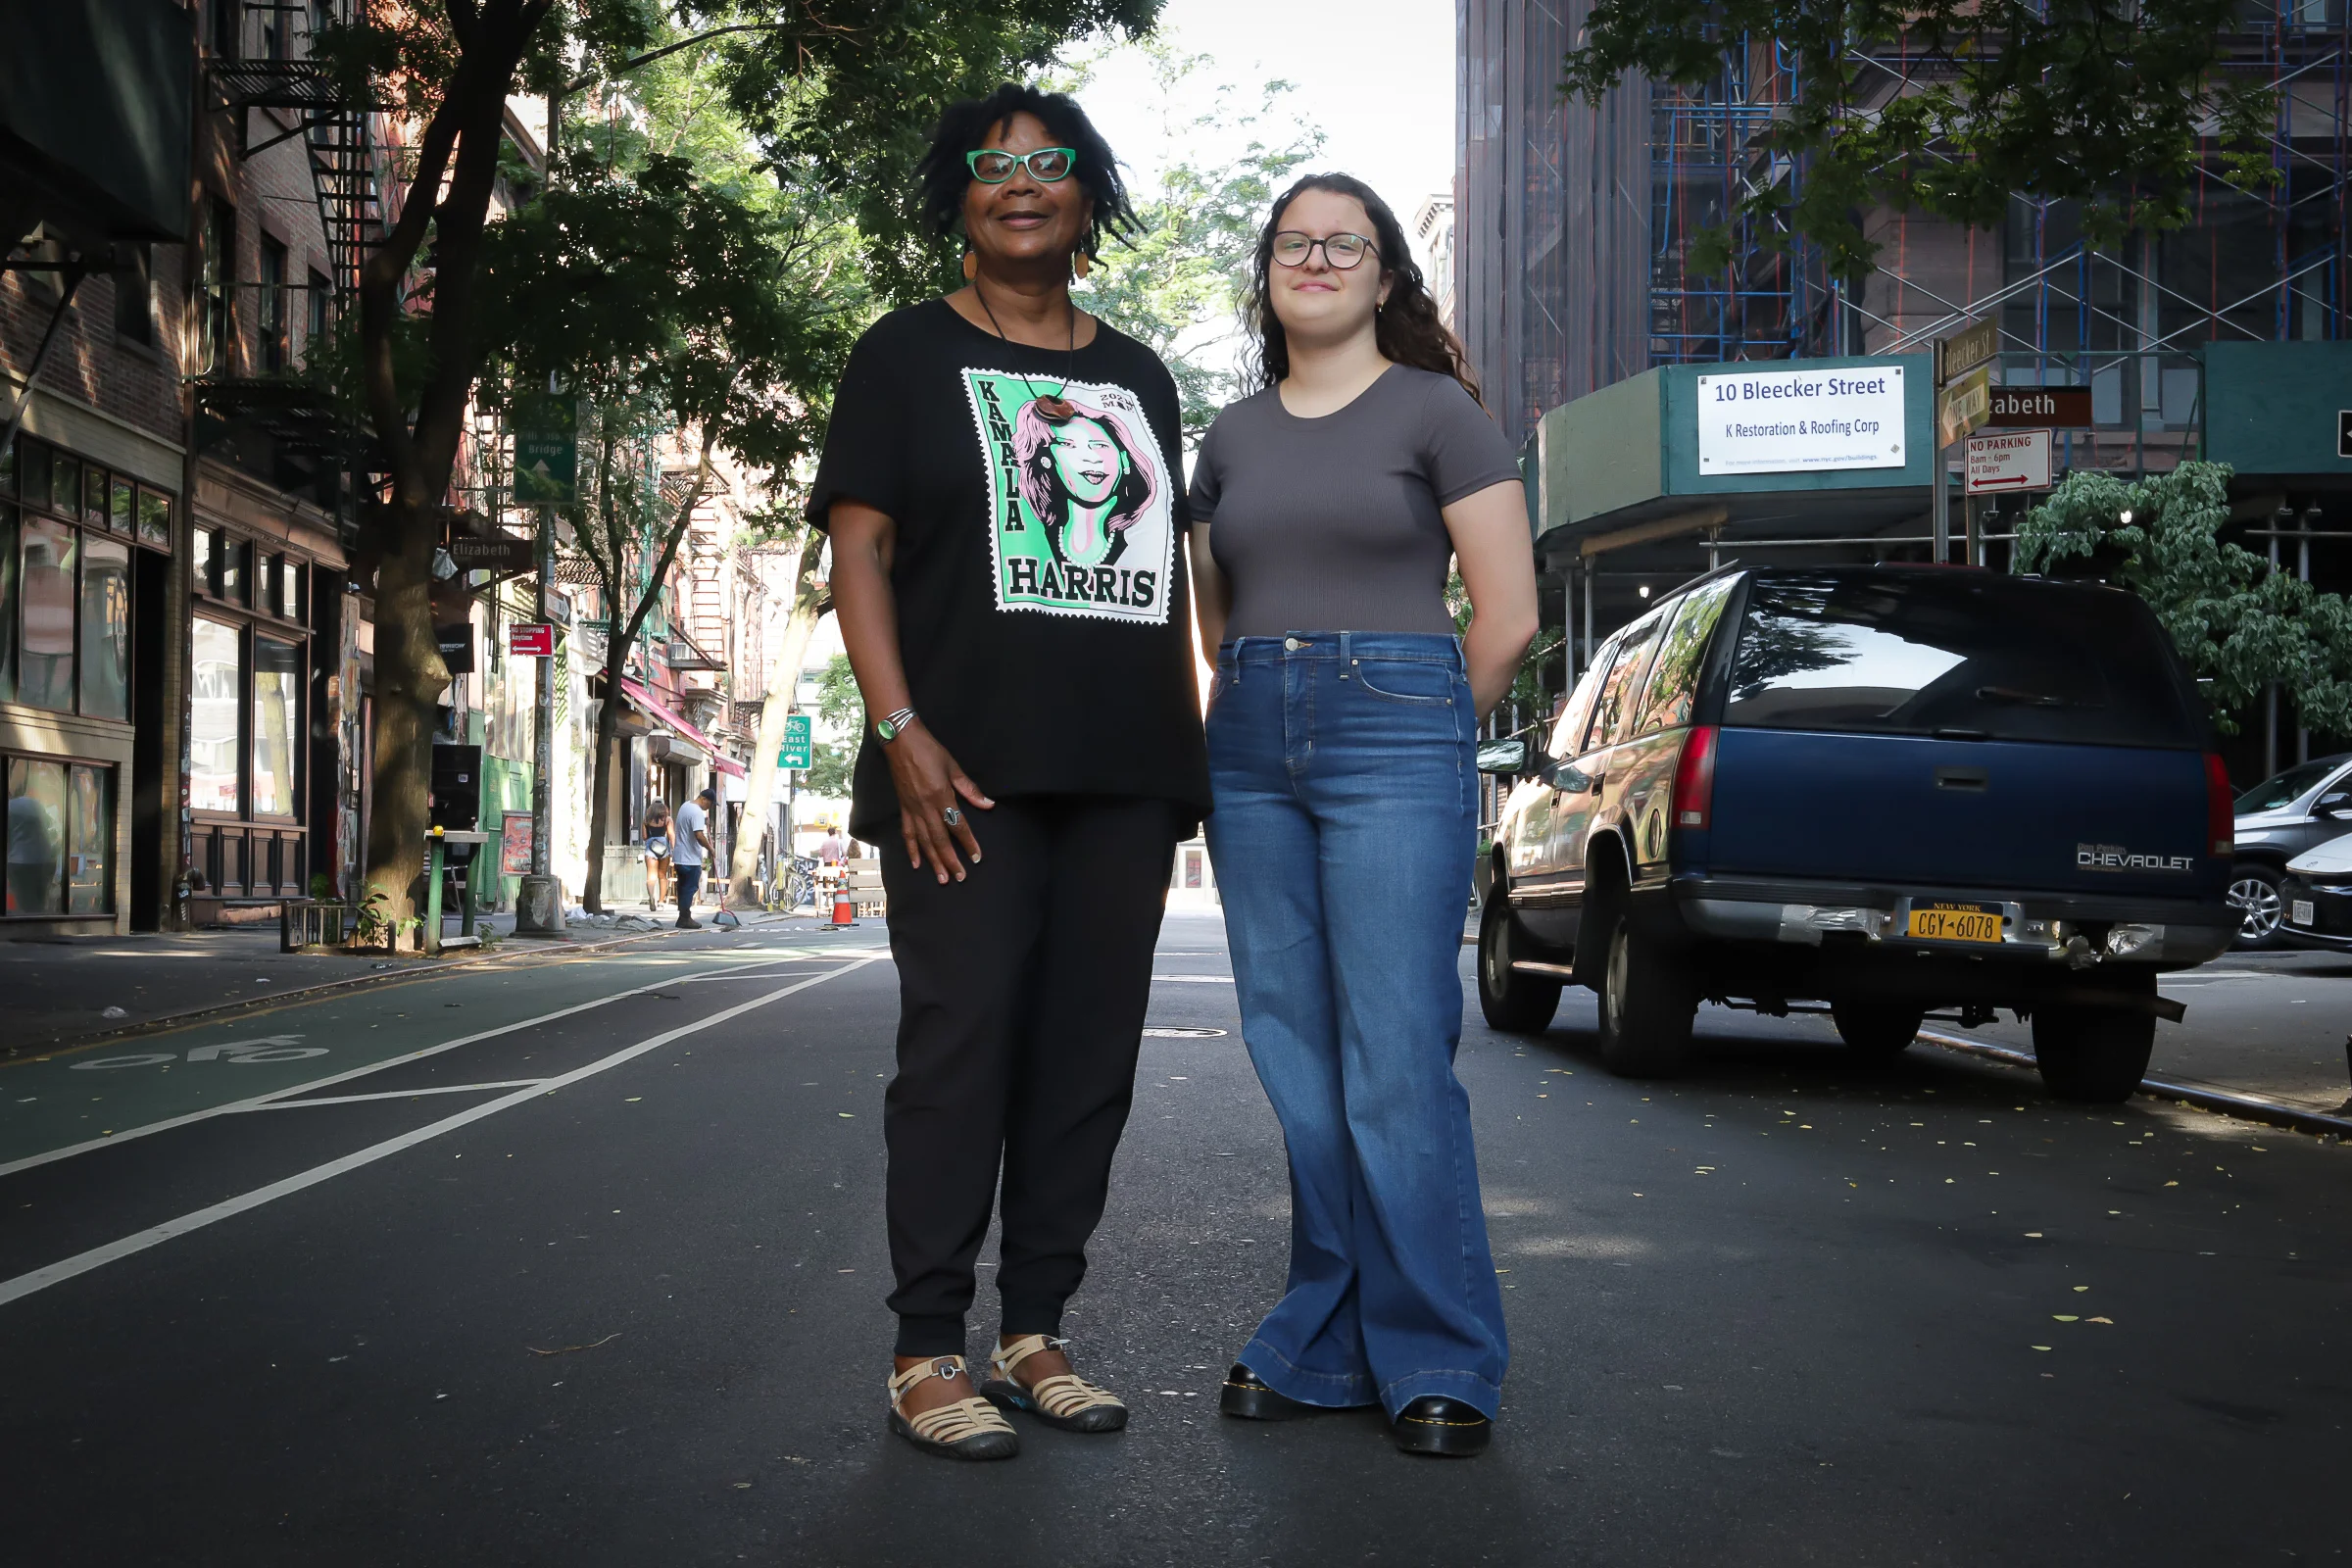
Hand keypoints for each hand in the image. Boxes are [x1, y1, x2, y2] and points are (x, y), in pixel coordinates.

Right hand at [883, 721, 993, 883]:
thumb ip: (970, 789)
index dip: (968, 843)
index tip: (977, 857)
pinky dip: (911, 849)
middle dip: (951, 861)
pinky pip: (907, 833)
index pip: (957, 825)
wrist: (900, 740)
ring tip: (942, 878)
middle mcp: (925, 807)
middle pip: (940, 840)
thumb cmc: (929, 750)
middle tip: (960, 877)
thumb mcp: (953, 767)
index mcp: (941, 796)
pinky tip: (916, 863)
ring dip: (933, 862)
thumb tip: (988, 805)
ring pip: (924, 841)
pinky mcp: (903, 808)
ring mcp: (912, 809)